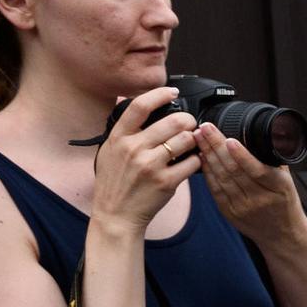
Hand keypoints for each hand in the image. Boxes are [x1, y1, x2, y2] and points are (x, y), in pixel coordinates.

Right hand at [90, 87, 200, 232]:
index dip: (159, 94)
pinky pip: (192, 163)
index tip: (172, 91)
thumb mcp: (109, 151)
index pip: (140, 105)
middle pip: (172, 121)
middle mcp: (134, 149)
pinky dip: (197, 160)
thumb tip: (138, 107)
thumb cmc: (114, 183)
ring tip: (191, 143)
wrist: (116, 215)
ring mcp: (150, 166)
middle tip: (190, 123)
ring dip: (194, 139)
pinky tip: (193, 161)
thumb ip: (125, 132)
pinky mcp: (166, 182)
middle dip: (188, 120)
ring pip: (186, 140)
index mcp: (119, 137)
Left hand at [196, 122, 303, 245]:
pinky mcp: (229, 212)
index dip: (241, 154)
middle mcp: (260, 199)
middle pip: (234, 170)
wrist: (283, 235)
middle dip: (217, 146)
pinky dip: (207, 171)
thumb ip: (274, 160)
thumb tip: (261, 134)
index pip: (257, 170)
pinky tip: (201, 157)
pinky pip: (215, 189)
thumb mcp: (288, 181)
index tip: (228, 138)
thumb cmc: (286, 204)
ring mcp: (243, 207)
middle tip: (205, 127)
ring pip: (221, 177)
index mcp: (279, 187)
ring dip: (208, 155)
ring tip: (199, 137)